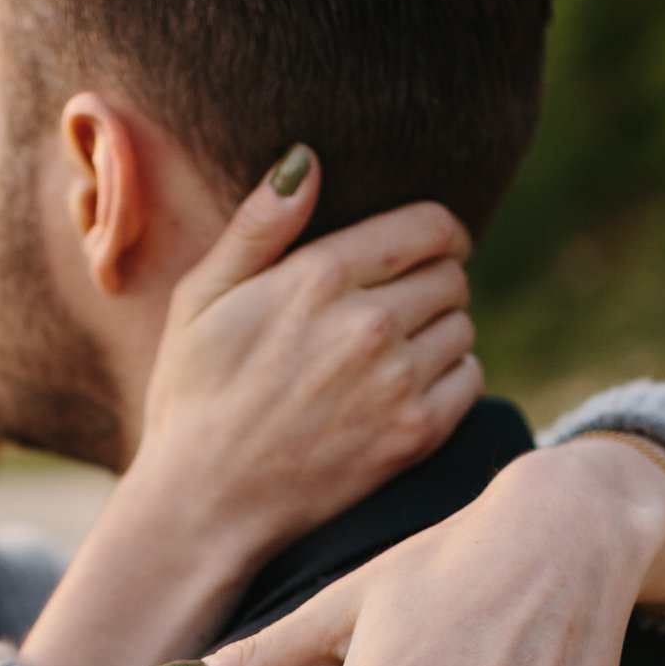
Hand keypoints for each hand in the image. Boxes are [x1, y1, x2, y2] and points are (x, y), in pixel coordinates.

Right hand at [17, 146, 481, 665]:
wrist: (203, 506)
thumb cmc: (194, 396)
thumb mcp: (202, 298)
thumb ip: (259, 225)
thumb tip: (307, 159)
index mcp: (318, 276)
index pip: (431, 226)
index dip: (437, 233)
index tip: (426, 249)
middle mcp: (368, 323)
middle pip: (453, 275)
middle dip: (431, 283)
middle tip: (393, 310)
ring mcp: (396, 382)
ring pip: (463, 327)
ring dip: (438, 334)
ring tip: (389, 357)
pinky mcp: (414, 435)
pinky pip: (470, 380)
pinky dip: (448, 381)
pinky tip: (403, 393)